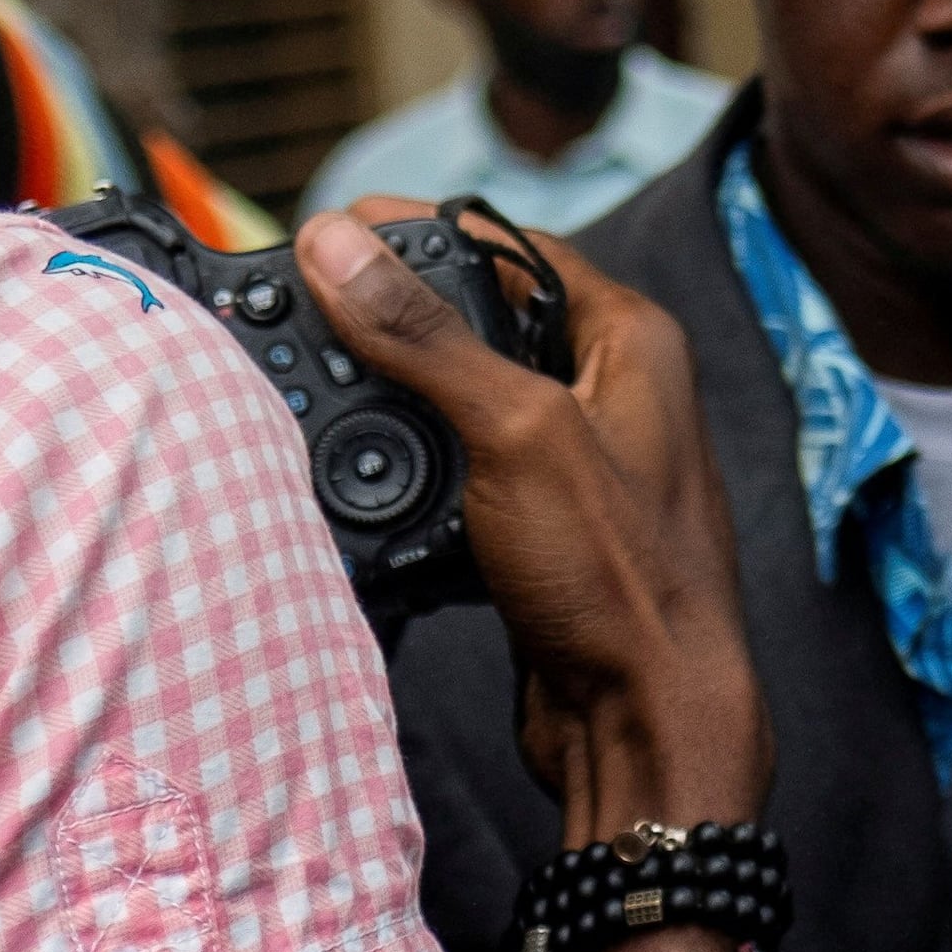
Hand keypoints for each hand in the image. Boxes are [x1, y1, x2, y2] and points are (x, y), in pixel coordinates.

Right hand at [301, 207, 765, 841]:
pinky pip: (461, 471)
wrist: (646, 722)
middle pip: (483, 317)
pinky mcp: (543, 526)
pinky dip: (410, 466)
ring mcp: (579, 461)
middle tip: (305, 304)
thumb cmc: (620, 577)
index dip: (421, 230)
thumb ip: (425, 334)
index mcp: (630, 339)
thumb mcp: (516, 431)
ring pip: (465, 397)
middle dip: (395, 312)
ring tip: (315, 378)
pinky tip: (361, 472)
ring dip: (395, 392)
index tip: (333, 229)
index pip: (513, 244)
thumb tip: (339, 245)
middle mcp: (613, 389)